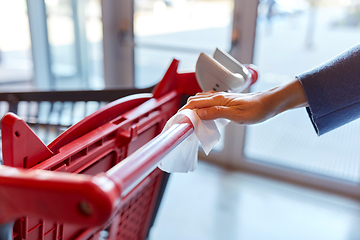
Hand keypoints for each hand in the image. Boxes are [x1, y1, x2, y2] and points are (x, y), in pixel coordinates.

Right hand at [180, 79, 307, 123]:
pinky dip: (200, 107)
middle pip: (194, 102)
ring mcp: (221, 98)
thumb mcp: (237, 115)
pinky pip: (207, 102)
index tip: (176, 121)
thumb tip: (198, 114)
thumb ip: (216, 113)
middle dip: (184, 110)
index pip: (194, 105)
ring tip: (186, 120)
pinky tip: (201, 114)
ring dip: (191, 108)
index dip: (183, 112)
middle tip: (178, 123)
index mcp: (218, 100)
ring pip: (200, 101)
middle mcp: (217, 97)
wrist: (269, 103)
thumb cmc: (256, 110)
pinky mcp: (225, 101)